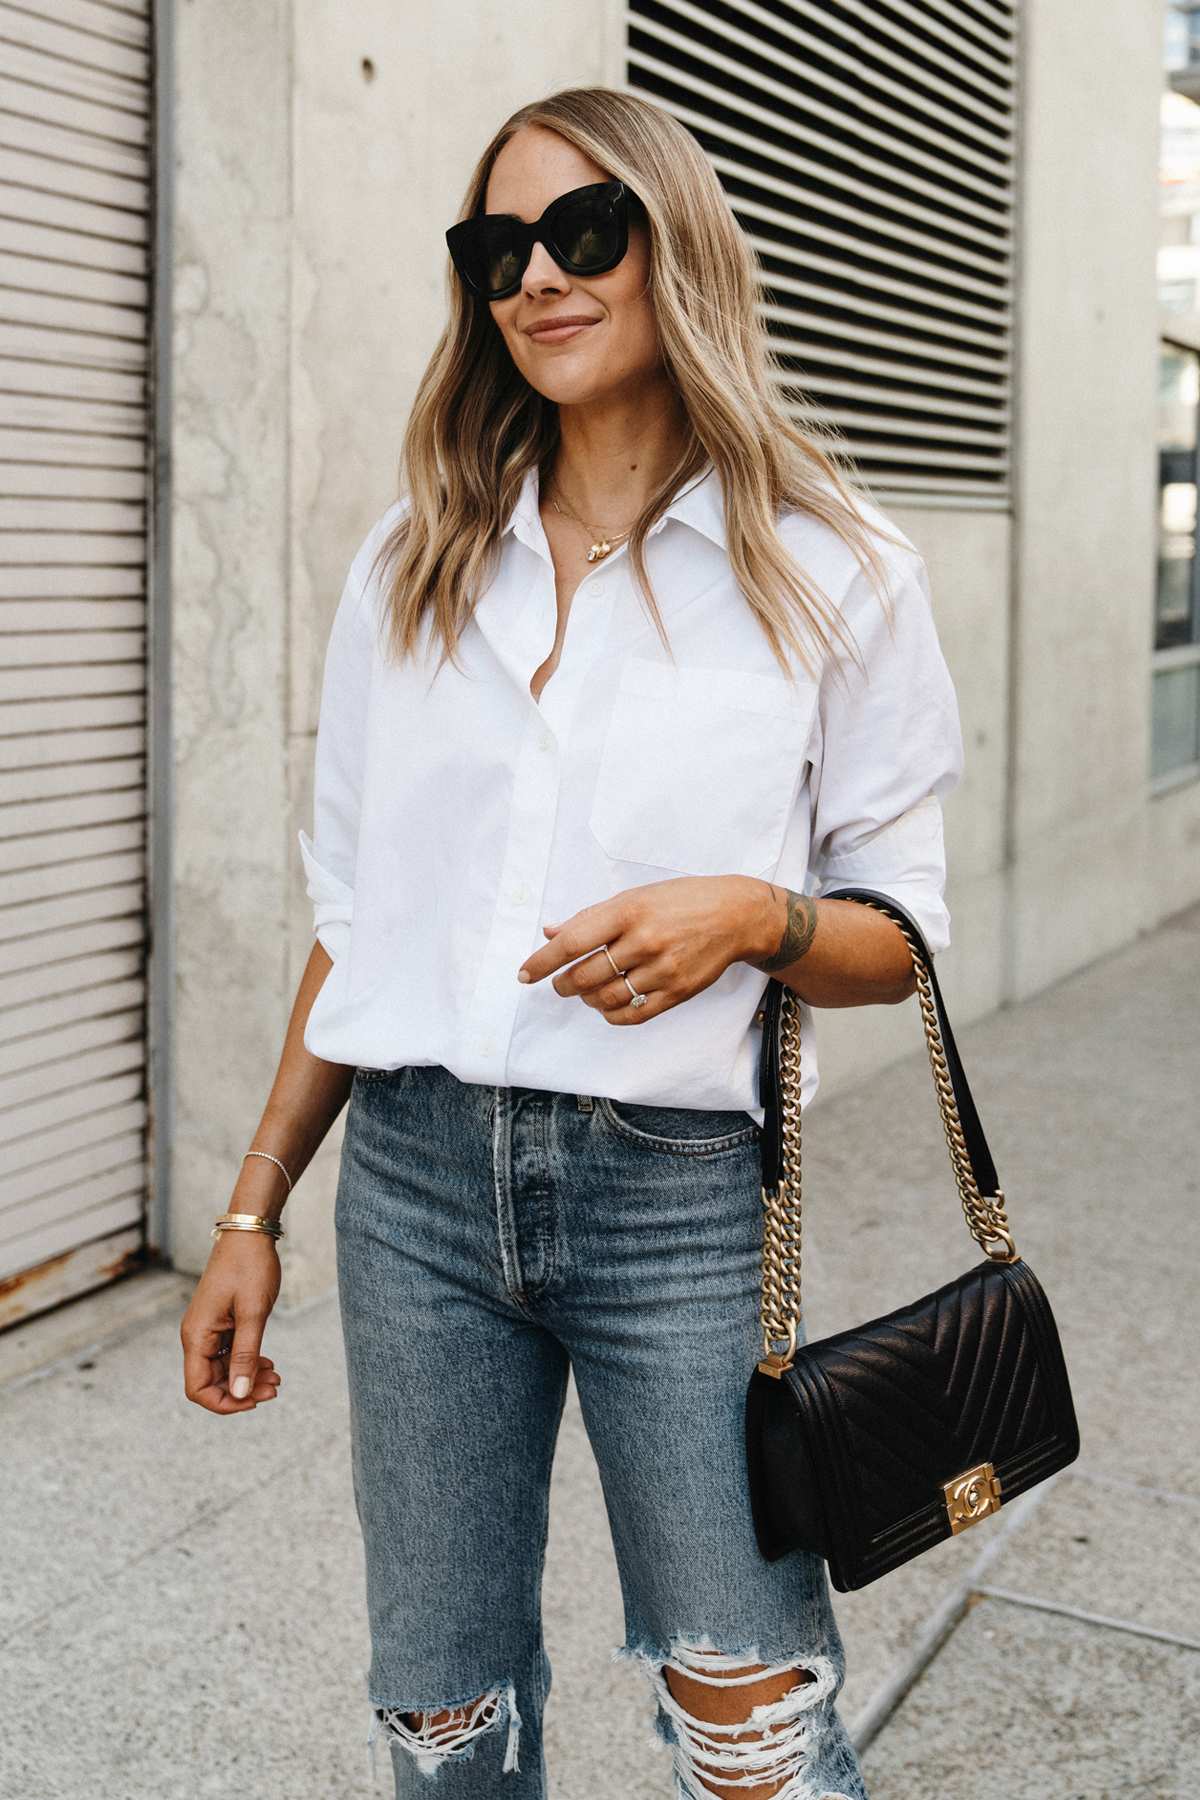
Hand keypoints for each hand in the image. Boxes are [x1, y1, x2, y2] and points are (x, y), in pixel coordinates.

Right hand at [181, 1231, 282, 1413]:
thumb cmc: (250, 1267)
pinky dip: (248, 1362)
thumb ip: (246, 1355)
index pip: (197, 1389)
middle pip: (212, 1383)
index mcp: (197, 1336)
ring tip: (276, 1377)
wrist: (250, 1233)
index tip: (254, 1400)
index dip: (224, 1403)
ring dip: (247, 1378)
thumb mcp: (253, 1313)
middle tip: (275, 1387)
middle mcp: (197, 1336)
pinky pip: (230, 1355)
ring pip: (223, 1370)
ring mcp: (209, 1330)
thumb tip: (240, 1394)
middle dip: (242, 1391)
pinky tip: (268, 1363)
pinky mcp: (221, 1324)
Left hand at [517, 876, 776, 1024]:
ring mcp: (662, 969)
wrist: (735, 915)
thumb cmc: (680, 901)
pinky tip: (607, 1006)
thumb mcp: (634, 896)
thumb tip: (550, 933)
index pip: (572, 943)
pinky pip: (633, 1016)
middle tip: (560, 983)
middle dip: (563, 985)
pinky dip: (611, 1015)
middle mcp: (644, 940)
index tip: (524, 974)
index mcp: (628, 910)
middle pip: (584, 976)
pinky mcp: (678, 992)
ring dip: (586, 1000)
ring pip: (606, 999)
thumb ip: (591, 917)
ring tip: (586, 991)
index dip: (542, 962)